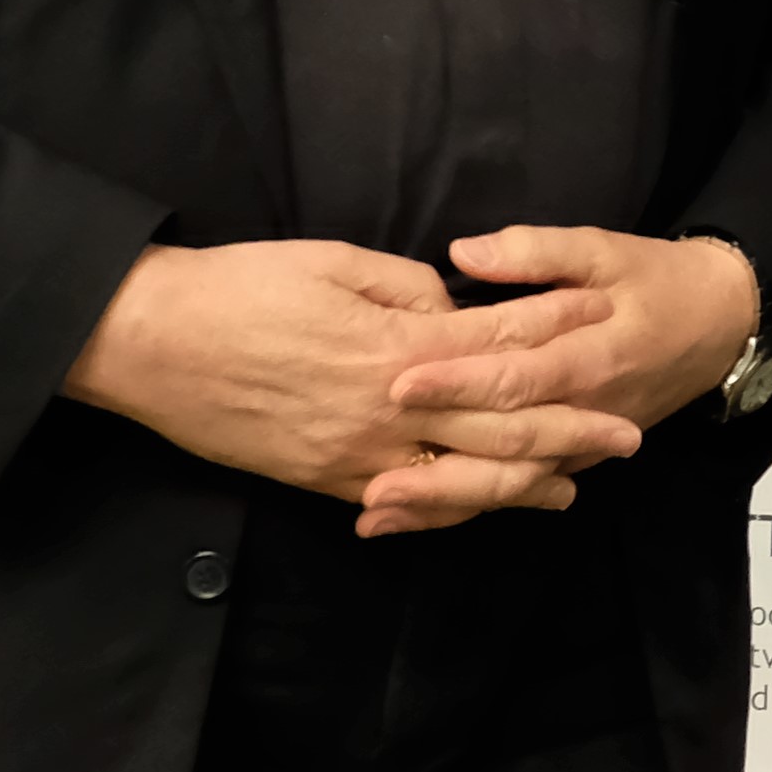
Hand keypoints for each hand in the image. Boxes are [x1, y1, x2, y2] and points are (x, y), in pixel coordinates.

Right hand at [65, 239, 636, 532]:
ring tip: (572, 487)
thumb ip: (406, 288)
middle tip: (628, 437)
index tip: (608, 333)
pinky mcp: (325, 481)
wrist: (144, 343)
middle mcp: (389, 410)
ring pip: (464, 480)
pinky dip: (453, 509)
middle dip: (572, 432)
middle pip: (503, 427)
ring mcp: (358, 456)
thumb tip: (453, 308)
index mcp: (397, 344)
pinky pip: (406, 504)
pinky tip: (483, 507)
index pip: (502, 344)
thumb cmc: (234, 288)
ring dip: (523, 485)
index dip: (559, 339)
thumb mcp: (332, 262)